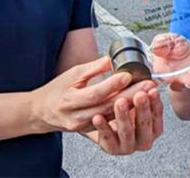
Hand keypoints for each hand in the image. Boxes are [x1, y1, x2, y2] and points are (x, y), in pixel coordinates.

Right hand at [36, 56, 156, 133]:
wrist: (42, 112)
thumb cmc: (57, 89)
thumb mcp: (73, 73)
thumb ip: (93, 67)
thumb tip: (113, 58)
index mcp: (70, 100)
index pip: (96, 93)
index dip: (113, 84)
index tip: (128, 74)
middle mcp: (77, 117)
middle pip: (108, 107)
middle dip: (130, 96)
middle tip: (148, 84)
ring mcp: (83, 126)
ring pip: (111, 116)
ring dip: (131, 105)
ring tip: (147, 94)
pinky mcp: (90, 130)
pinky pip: (110, 122)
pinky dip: (124, 113)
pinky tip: (138, 105)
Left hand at [91, 86, 162, 153]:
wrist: (102, 120)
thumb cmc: (123, 105)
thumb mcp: (133, 96)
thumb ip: (140, 89)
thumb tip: (148, 78)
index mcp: (153, 127)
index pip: (157, 114)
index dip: (156, 102)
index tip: (152, 90)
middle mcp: (143, 139)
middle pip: (145, 125)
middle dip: (143, 109)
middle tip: (139, 95)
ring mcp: (128, 146)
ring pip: (127, 133)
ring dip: (124, 117)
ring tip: (119, 102)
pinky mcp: (111, 148)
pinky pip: (107, 139)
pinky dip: (103, 127)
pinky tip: (98, 117)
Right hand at [150, 33, 189, 90]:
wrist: (186, 48)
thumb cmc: (172, 46)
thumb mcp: (165, 40)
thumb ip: (160, 43)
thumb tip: (155, 48)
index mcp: (165, 72)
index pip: (164, 78)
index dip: (168, 79)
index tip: (171, 79)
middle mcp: (179, 78)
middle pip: (182, 83)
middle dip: (188, 80)